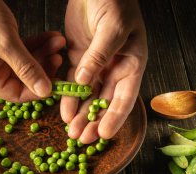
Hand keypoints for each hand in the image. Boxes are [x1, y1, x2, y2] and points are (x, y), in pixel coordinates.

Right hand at [0, 0, 64, 101]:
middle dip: (43, 67)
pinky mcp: (0, 47)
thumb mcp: (6, 43)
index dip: (38, 90)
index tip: (57, 81)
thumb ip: (27, 68)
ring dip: (43, 53)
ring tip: (58, 42)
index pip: (16, 94)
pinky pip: (22, 51)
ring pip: (26, 63)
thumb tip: (44, 91)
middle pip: (23, 79)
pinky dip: (36, 44)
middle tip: (59, 56)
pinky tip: (49, 37)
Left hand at [62, 0, 147, 142]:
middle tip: (81, 139)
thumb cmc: (115, 1)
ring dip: (80, 114)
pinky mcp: (78, 59)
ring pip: (88, 96)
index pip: (125, 97)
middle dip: (93, 122)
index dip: (114, 118)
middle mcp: (115, 68)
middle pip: (105, 102)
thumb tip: (84, 81)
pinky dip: (69, 97)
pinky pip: (73, 83)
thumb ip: (100, 55)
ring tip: (71, 132)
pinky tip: (64, 112)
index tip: (103, 135)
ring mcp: (96, 65)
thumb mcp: (113, 28)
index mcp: (131, 63)